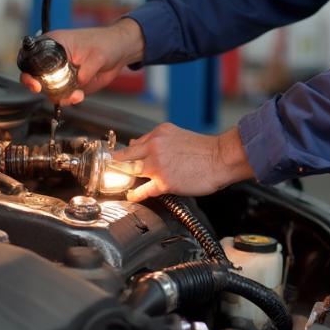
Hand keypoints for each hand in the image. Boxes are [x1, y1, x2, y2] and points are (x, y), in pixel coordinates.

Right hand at [19, 18, 144, 104]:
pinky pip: (62, 95)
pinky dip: (69, 99)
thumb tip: (78, 82)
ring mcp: (61, 72)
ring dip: (59, 96)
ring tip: (77, 94)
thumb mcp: (97, 55)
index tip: (34, 83)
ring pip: (49, 89)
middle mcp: (54, 59)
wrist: (119, 52)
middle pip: (35, 76)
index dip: (29, 71)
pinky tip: (79, 95)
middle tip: (51, 93)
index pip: (32, 57)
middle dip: (39, 88)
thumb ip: (86, 70)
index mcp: (54, 44)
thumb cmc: (106, 44)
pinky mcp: (70, 83)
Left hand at [113, 124, 254, 202]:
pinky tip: (130, 196)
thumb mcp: (178, 135)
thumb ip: (158, 141)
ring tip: (116, 184)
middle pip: (125, 156)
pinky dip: (134, 194)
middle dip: (114, 165)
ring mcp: (158, 165)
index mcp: (159, 133)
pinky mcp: (164, 182)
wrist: (222, 158)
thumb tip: (139, 145)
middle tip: (107, 173)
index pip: (134, 143)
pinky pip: (143, 190)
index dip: (124, 154)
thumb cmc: (205, 149)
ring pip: (130, 171)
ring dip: (122, 178)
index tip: (116, 160)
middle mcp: (155, 146)